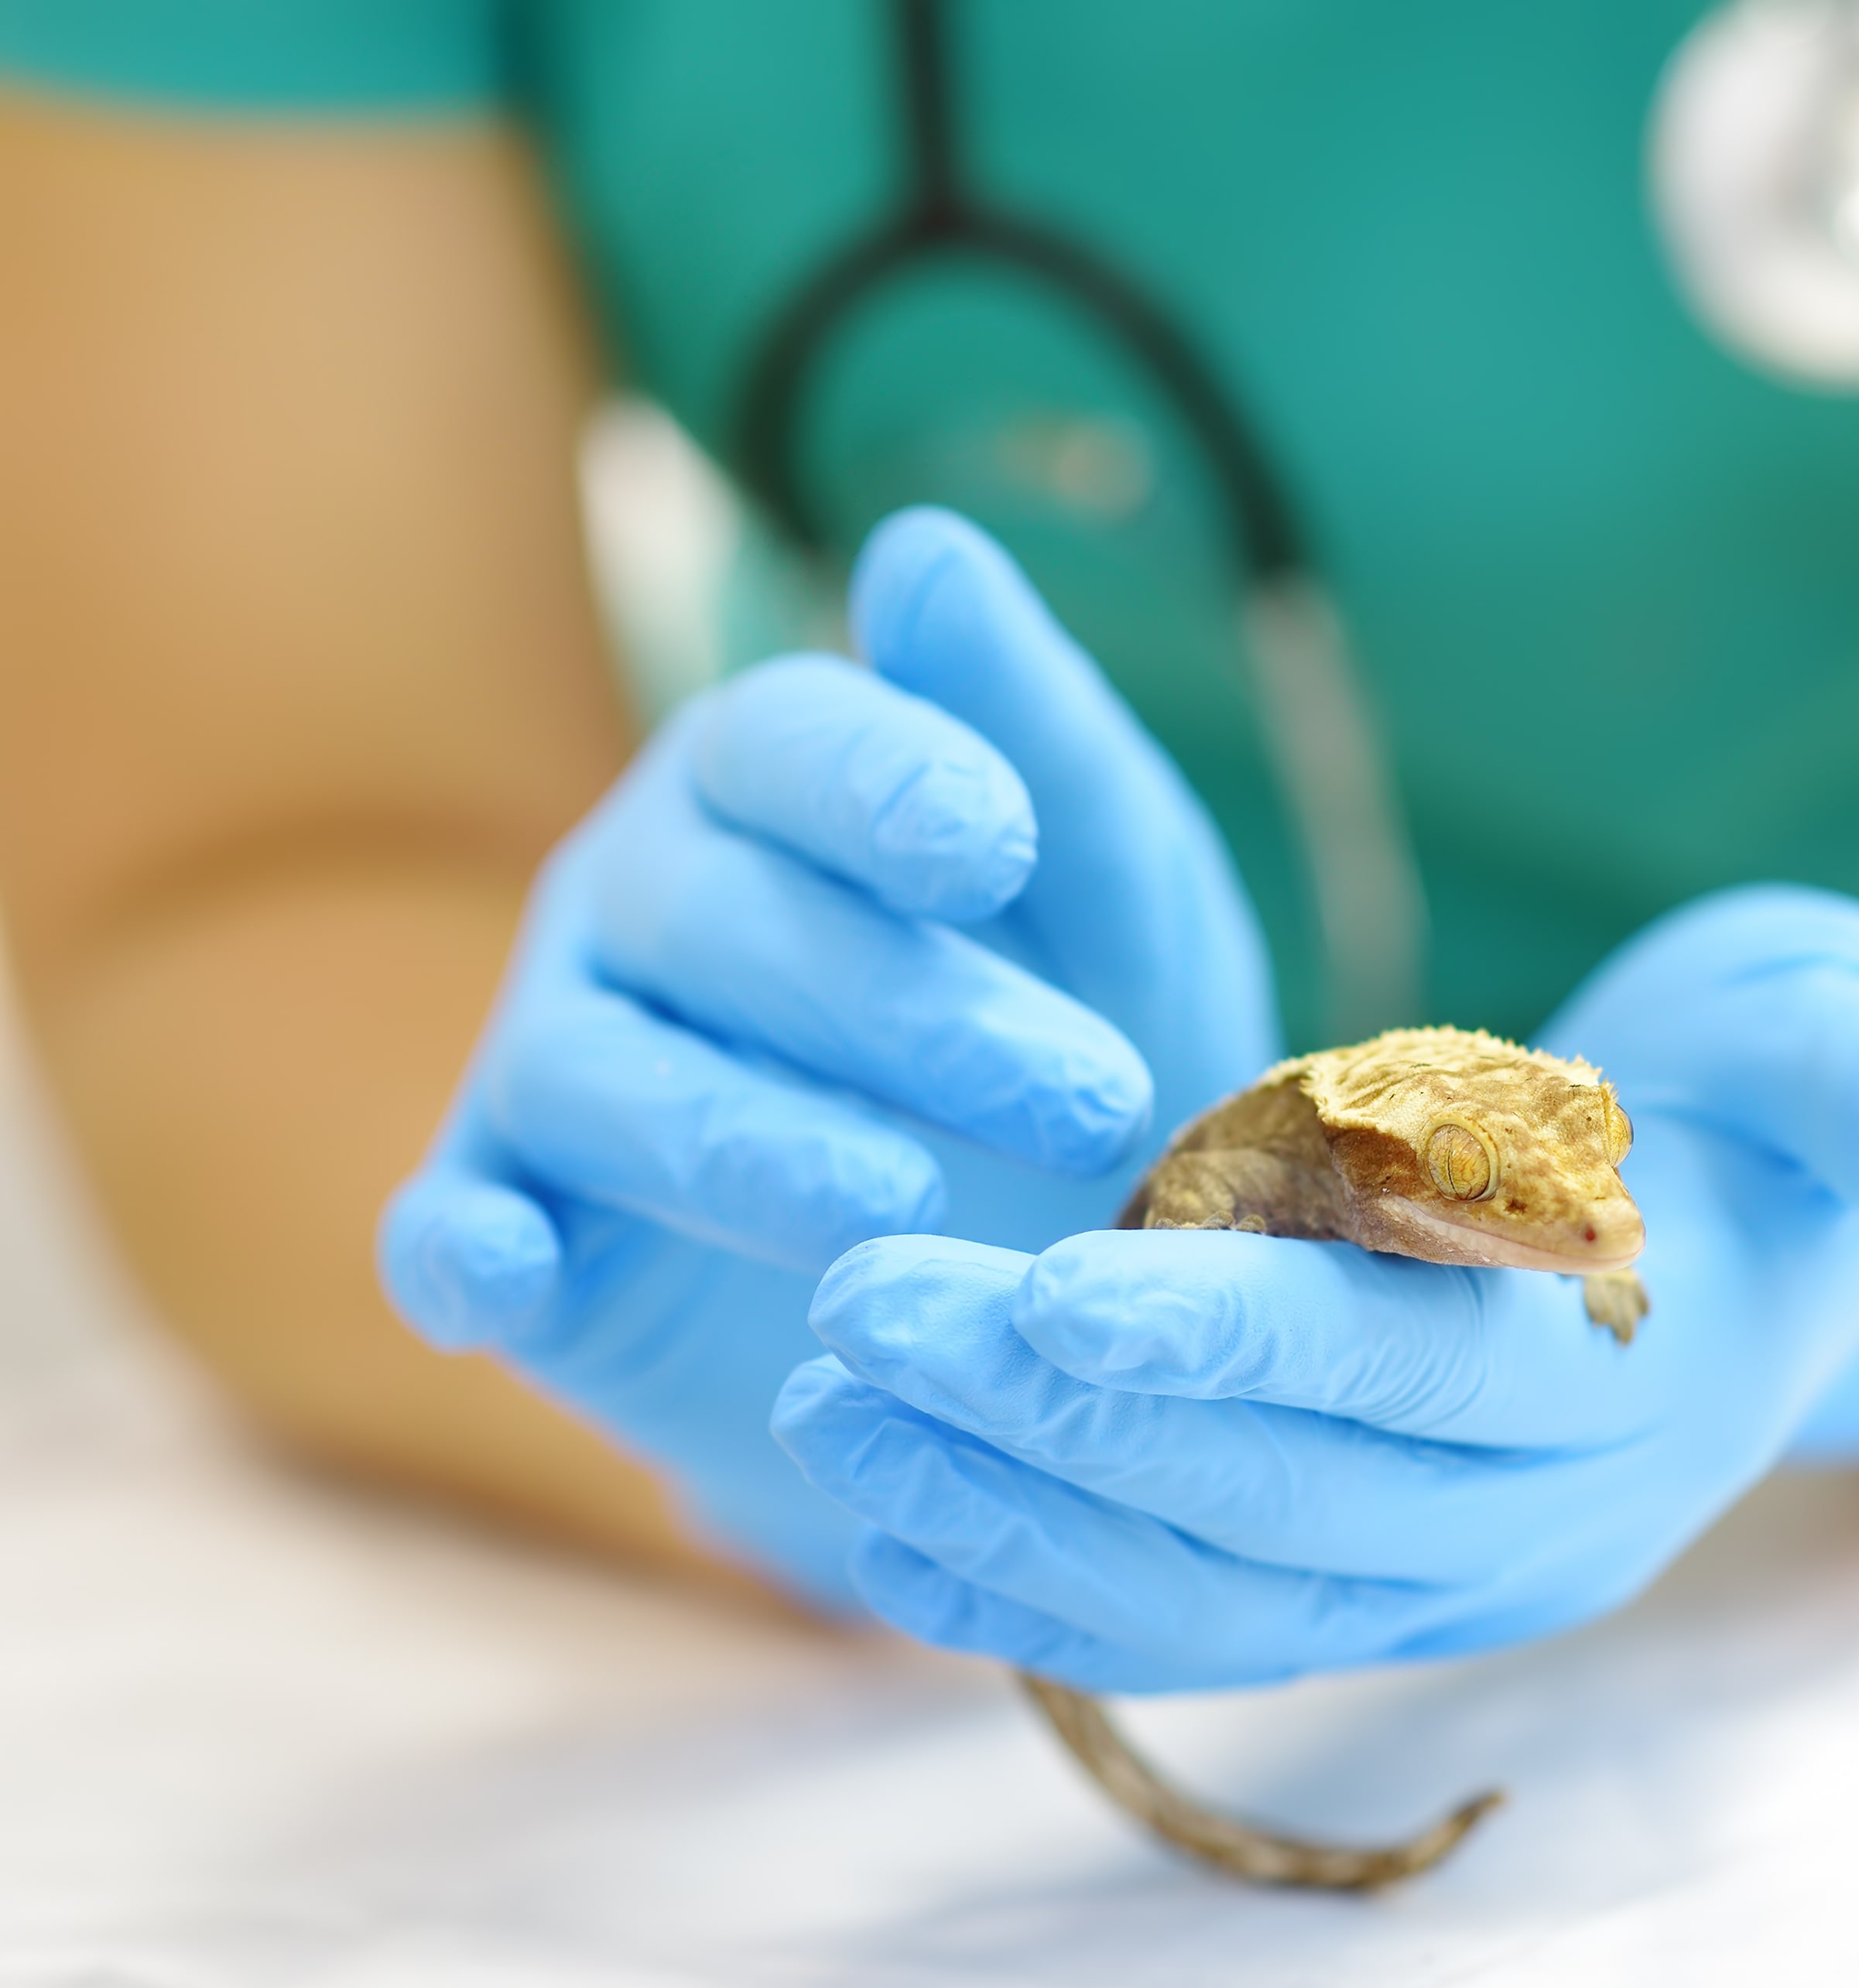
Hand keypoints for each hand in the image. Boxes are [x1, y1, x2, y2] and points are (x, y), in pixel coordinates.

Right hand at [378, 510, 1275, 1607]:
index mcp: (773, 781)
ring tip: (898, 1207)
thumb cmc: (1085, 1025)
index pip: (789, 744)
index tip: (998, 845)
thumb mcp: (1117, 886)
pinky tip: (502, 1283)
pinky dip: (458, 1248)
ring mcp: (562, 1056)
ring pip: (601, 1073)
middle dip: (902, 1008)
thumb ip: (1039, 728)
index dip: (884, 784)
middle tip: (1087, 1099)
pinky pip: (450, 1223)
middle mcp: (641, 893)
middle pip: (721, 919)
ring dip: (742, 1142)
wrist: (1045, 1264)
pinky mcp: (520, 1225)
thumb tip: (925, 542)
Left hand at [772, 885, 1858, 1685]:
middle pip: (1276, 1489)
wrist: (1787, 1242)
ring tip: (828, 1389)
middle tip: (862, 1305)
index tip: (1042, 1278)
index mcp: (1637, 1371)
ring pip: (1204, 1580)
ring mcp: (1446, 1577)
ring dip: (1007, 1502)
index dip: (1238, 1337)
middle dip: (1057, 1410)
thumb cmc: (1795, 1103)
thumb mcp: (1856, 1034)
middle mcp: (1538, 1514)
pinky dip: (1032, 1577)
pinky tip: (880, 1500)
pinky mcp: (1368, 1585)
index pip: (1416, 1373)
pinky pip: (1185, 1621)